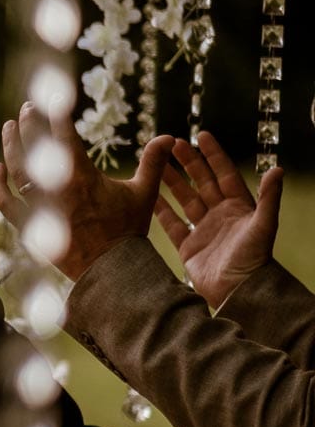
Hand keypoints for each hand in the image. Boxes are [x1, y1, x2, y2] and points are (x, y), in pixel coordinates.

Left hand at [0, 102, 172, 280]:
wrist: (112, 267)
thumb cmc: (128, 229)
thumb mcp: (145, 193)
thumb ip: (153, 162)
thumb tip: (169, 137)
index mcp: (82, 177)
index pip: (64, 136)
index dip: (57, 115)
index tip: (54, 98)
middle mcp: (56, 189)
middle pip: (35, 148)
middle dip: (29, 124)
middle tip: (26, 108)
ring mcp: (40, 208)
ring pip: (17, 171)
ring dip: (11, 146)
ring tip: (8, 127)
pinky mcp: (31, 226)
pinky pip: (6, 204)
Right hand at [155, 131, 283, 309]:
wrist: (237, 292)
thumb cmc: (254, 259)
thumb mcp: (264, 226)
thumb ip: (269, 198)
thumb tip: (278, 169)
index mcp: (239, 207)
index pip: (224, 174)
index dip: (214, 155)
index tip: (201, 135)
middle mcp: (221, 215)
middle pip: (202, 182)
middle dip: (188, 162)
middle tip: (172, 143)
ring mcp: (203, 230)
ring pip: (184, 199)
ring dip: (171, 181)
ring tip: (155, 164)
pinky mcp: (188, 246)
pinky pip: (171, 224)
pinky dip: (160, 210)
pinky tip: (148, 196)